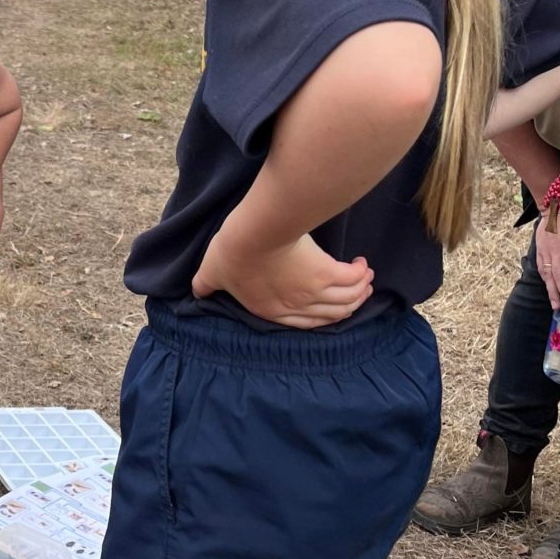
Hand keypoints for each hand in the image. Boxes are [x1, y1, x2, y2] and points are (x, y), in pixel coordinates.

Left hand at [193, 231, 373, 329]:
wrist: (254, 235)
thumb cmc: (232, 252)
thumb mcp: (211, 272)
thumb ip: (205, 285)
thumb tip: (195, 291)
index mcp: (269, 310)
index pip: (301, 323)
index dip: (320, 318)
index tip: (330, 309)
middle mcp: (295, 307)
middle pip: (331, 313)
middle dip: (347, 306)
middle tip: (356, 294)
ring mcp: (313, 293)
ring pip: (345, 300)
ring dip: (358, 292)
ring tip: (364, 278)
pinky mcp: (326, 273)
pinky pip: (351, 280)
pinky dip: (359, 275)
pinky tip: (361, 265)